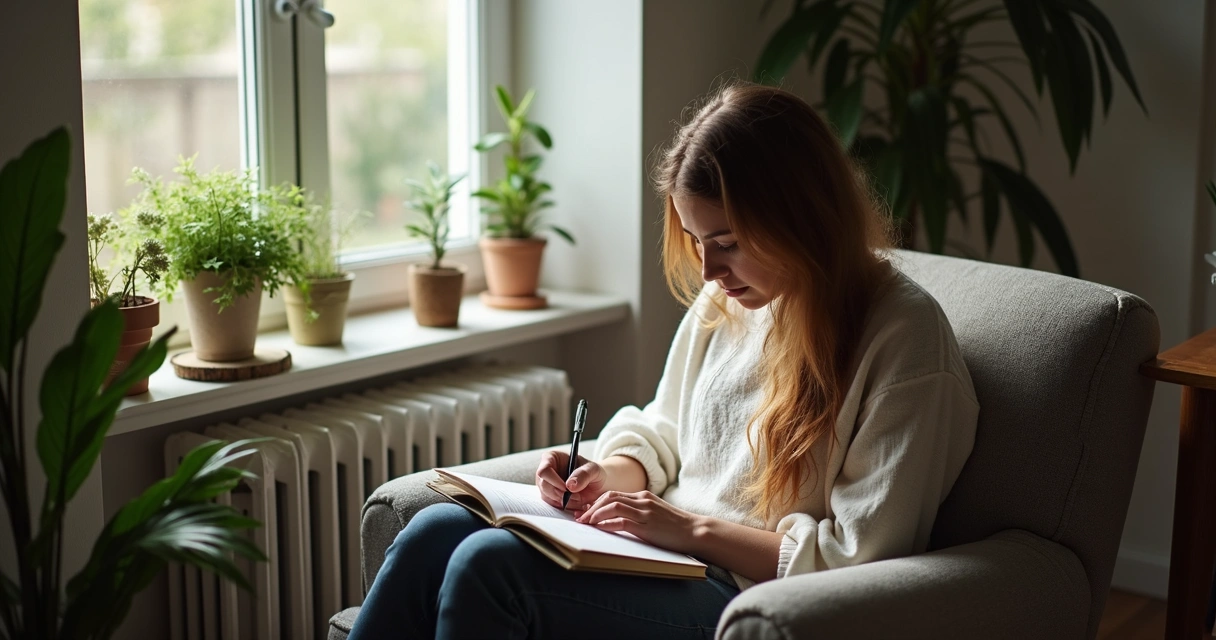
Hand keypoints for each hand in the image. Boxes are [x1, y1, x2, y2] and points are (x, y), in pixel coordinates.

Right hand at [535, 450, 607, 510]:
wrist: (597, 484)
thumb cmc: (593, 472)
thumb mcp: (593, 470)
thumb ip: (583, 474)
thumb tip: (570, 485)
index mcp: (552, 458)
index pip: (544, 470)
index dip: (554, 481)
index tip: (567, 488)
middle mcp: (546, 471)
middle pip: (544, 486)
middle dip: (561, 494)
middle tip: (578, 497)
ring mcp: (546, 485)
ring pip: (548, 497)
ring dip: (565, 502)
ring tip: (580, 499)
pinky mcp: (550, 497)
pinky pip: (553, 505)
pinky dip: (566, 507)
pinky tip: (578, 503)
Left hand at [575, 490, 699, 554]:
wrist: (695, 531)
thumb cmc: (676, 527)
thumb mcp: (655, 514)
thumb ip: (639, 513)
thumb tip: (618, 520)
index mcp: (643, 496)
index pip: (613, 494)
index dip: (596, 503)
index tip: (586, 512)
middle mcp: (642, 500)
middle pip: (609, 497)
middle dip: (591, 507)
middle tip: (580, 518)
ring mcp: (644, 512)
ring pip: (612, 506)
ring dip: (595, 515)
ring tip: (586, 524)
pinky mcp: (646, 525)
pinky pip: (621, 521)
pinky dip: (606, 524)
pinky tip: (599, 528)